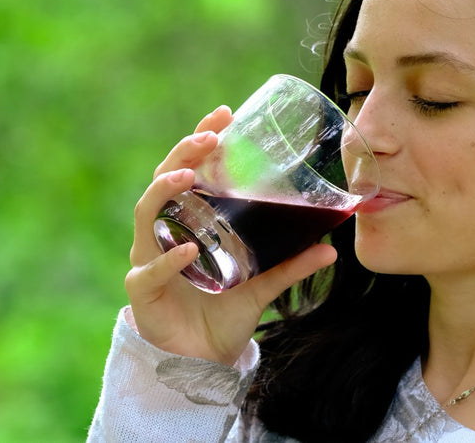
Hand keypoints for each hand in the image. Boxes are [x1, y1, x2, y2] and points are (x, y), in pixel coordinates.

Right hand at [124, 105, 336, 364]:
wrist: (201, 361)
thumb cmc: (223, 312)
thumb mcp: (263, 284)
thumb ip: (292, 265)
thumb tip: (332, 247)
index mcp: (188, 219)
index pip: (189, 168)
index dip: (201, 139)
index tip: (223, 114)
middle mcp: (163, 231)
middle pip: (163, 179)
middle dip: (183, 153)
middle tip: (209, 138)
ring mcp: (148, 256)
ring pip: (146, 213)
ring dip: (165, 190)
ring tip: (189, 177)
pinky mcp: (142, 290)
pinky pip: (149, 269)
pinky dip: (167, 258)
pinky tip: (186, 248)